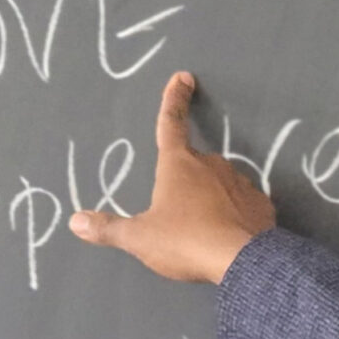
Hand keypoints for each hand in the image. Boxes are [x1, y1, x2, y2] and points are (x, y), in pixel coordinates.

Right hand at [69, 70, 277, 282]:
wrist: (244, 261)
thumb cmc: (186, 241)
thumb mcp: (139, 238)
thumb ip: (109, 229)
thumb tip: (76, 222)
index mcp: (178, 164)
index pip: (171, 123)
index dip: (174, 99)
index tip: (183, 77)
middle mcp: (212, 165)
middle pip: (194, 162)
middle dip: (186, 179)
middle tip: (178, 212)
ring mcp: (241, 183)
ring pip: (221, 183)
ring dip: (211, 198)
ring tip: (201, 230)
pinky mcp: (262, 205)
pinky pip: (243, 204)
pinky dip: (234, 214)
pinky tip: (228, 235)